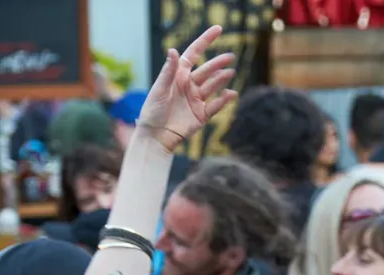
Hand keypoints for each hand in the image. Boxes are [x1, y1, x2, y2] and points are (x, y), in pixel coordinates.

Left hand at [137, 27, 236, 149]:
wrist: (155, 137)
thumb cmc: (152, 112)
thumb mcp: (159, 89)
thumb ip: (168, 71)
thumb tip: (174, 50)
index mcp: (178, 76)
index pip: (194, 54)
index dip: (205, 41)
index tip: (218, 30)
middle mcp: (189, 86)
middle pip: (207, 70)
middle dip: (218, 63)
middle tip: (230, 56)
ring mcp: (196, 100)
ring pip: (213, 86)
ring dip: (221, 79)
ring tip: (230, 72)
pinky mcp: (201, 115)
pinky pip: (215, 106)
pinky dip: (223, 100)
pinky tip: (231, 93)